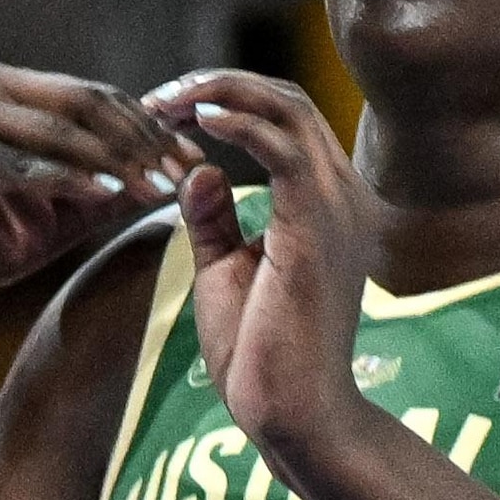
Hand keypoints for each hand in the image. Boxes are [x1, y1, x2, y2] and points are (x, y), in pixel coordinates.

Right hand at [0, 63, 187, 306]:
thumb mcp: (61, 212)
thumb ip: (111, 186)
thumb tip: (188, 174)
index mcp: (11, 87)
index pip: (98, 97)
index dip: (153, 127)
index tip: (198, 161)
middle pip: (85, 102)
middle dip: (143, 140)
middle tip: (186, 174)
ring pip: (60, 130)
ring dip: (117, 162)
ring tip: (160, 188)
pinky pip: (22, 164)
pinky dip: (69, 180)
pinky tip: (110, 197)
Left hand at [143, 69, 369, 460]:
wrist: (292, 415)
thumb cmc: (262, 354)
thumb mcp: (225, 270)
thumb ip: (215, 219)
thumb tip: (197, 169)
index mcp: (325, 204)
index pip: (285, 118)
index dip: (226, 98)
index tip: (164, 110)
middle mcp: (342, 196)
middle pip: (287, 100)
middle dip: (218, 84)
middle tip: (157, 98)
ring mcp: (336, 208)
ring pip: (287, 109)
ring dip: (220, 92)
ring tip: (165, 102)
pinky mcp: (316, 227)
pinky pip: (282, 148)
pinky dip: (238, 121)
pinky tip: (196, 120)